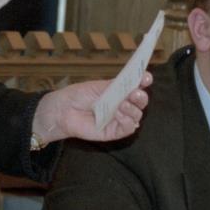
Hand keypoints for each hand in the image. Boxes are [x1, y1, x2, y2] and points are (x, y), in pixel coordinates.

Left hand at [32, 72, 151, 144]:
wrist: (63, 110)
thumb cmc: (78, 95)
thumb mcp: (99, 86)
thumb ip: (117, 85)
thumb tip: (136, 79)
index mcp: (119, 90)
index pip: (137, 85)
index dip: (144, 80)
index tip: (146, 77)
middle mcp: (122, 104)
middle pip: (141, 101)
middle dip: (141, 96)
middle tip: (135, 93)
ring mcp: (119, 118)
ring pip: (137, 115)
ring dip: (133, 109)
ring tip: (122, 105)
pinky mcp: (114, 132)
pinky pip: (128, 128)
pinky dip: (127, 121)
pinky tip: (118, 115)